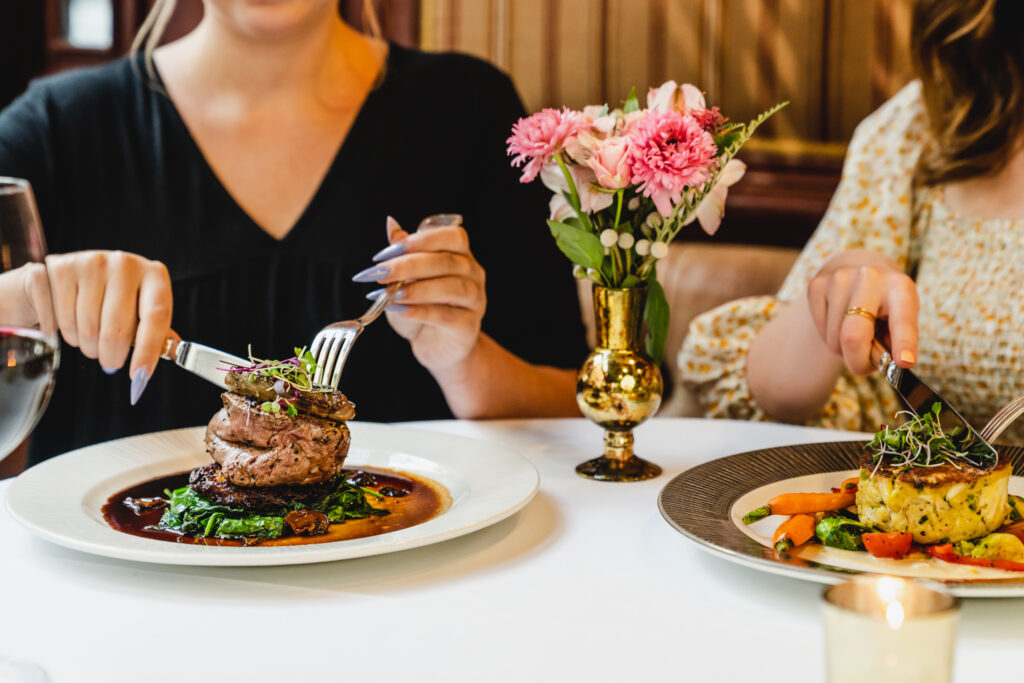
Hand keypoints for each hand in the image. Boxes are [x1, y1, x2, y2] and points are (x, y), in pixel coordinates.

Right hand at [45, 250, 172, 401]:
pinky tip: (71, 327)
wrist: (74, 271)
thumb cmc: (116, 296)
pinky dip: (65, 335)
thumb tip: (174, 352)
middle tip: (110, 362)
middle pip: (118, 329)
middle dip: (112, 356)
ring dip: (88, 346)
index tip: (139, 377)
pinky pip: (62, 320)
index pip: (156, 317)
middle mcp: (125, 264)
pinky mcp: (61, 268)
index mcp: (154, 275)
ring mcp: (92, 263)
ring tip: (90, 339)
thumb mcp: (141, 307)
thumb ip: (156, 331)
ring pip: (88, 328)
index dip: (148, 351)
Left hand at [354, 217, 485, 371]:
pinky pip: (447, 316)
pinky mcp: (469, 326)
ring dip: (416, 289)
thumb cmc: (422, 307)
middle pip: (448, 262)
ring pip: (452, 288)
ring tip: (390, 294)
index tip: (388, 252)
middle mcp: (473, 274)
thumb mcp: (407, 279)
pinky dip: (420, 311)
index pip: (453, 236)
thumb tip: (392, 225)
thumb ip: (404, 253)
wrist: (434, 346)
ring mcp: (476, 301)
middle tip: (380, 272)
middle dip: (409, 265)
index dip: (421, 240)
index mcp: (461, 255)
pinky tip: (399, 310)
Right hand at [806, 249, 918, 375]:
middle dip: (857, 361)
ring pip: (834, 340)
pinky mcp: (816, 286)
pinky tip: (839, 324)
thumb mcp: (900, 316)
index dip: (904, 342)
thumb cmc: (884, 302)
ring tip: (855, 336)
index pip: (901, 320)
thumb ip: (894, 342)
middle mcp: (869, 278)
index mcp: (899, 287)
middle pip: (853, 336)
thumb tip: (883, 365)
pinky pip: (821, 332)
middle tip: (863, 368)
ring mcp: (838, 280)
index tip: (905, 362)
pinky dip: (830, 338)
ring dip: (844, 350)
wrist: (855, 265)